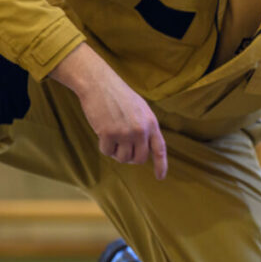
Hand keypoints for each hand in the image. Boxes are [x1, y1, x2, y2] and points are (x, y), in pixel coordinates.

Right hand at [50, 43, 167, 179]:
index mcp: (151, 123)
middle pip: (139, 158)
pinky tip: (102, 132)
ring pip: (123, 158)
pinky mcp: (108, 134)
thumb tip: (143, 149)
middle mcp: (141, 130)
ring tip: (112, 136)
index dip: (161, 165)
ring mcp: (125, 133)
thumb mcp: (140, 109)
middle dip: (130, 157)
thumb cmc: (119, 96)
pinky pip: (107, 152)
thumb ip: (145, 128)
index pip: (159, 149)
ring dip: (116, 152)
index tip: (160, 177)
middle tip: (122, 148)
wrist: (99, 83)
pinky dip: (104, 146)